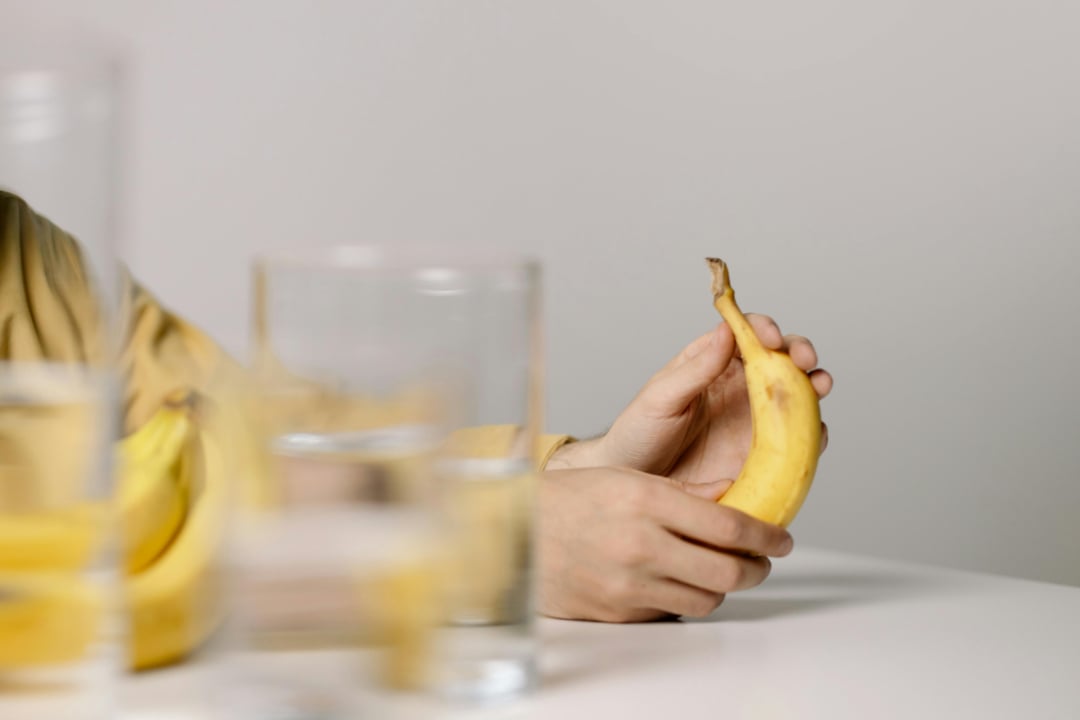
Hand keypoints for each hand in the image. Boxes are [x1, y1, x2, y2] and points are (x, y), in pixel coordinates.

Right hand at [539, 467, 793, 621]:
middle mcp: (641, 544)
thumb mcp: (628, 477)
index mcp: (646, 500)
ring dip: (724, 586)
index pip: (729, 526)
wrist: (516, 534)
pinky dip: (685, 598)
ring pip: (707, 598)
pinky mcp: (619, 611)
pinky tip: (680, 580)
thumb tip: (733, 496)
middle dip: (757, 568)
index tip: (780, 539)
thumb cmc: (570, 501)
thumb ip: (683, 491)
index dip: (767, 536)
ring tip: (721, 570)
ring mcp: (630, 583)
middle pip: (728, 571)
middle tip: (761, 561)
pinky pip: (672, 611)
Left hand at [549, 315, 831, 493]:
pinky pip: (799, 440)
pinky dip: (814, 433)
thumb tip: (727, 331)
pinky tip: (813, 431)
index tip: (770, 337)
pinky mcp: (765, 455)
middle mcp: (740, 388)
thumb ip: (695, 368)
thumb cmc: (638, 436)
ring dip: (815, 384)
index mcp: (713, 364)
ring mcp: (756, 420)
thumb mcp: (660, 398)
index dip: (763, 328)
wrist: (637, 488)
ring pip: (798, 395)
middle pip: (781, 359)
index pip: (746, 333)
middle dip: (799, 351)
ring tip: (818, 386)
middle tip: (802, 359)